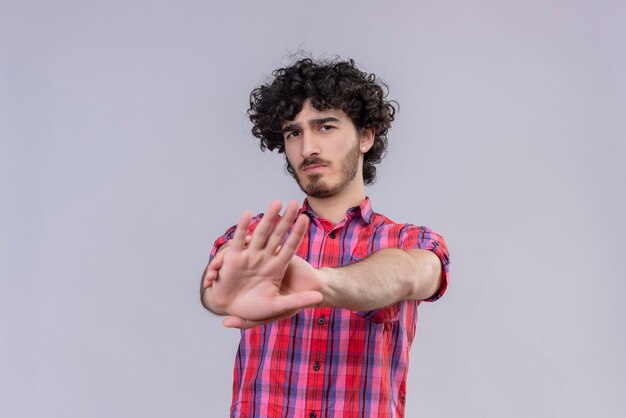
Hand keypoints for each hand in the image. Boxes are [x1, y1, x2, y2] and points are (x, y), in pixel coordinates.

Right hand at [206, 200, 322, 321]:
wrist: (231, 310)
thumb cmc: (253, 308)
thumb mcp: (278, 306)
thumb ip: (298, 301)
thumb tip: (320, 297)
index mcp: (277, 267)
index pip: (291, 246)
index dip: (297, 233)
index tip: (306, 218)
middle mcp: (264, 258)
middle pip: (277, 235)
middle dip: (285, 220)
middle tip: (294, 203)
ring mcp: (249, 256)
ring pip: (260, 233)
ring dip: (268, 218)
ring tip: (276, 203)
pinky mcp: (233, 258)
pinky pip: (238, 240)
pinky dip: (242, 227)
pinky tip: (248, 214)